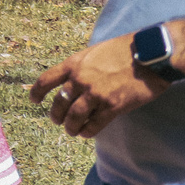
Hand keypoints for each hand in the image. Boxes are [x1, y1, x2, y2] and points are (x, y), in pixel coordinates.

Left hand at [33, 33, 166, 139]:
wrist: (150, 54)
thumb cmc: (124, 50)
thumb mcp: (94, 52)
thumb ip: (81, 66)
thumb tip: (72, 79)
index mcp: (74, 64)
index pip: (46, 80)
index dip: (37, 92)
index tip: (34, 101)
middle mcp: (80, 80)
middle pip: (59, 103)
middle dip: (55, 115)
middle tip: (57, 121)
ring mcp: (96, 94)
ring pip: (73, 117)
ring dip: (70, 127)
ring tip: (71, 130)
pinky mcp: (113, 106)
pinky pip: (94, 124)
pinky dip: (87, 131)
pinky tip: (86, 133)